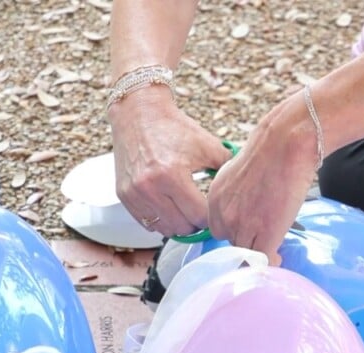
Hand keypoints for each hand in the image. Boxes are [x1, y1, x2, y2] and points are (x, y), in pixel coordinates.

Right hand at [108, 87, 231, 236]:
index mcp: (173, 175)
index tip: (214, 211)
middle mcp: (150, 187)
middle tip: (200, 211)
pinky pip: (146, 222)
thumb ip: (226, 170)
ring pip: (164, 229)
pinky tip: (168, 207)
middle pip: (183, 227)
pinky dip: (160, 220)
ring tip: (185, 210)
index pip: (199, 215)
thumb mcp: (208, 145)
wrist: (139, 114)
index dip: (211, 216)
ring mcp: (134, 193)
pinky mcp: (124, 195)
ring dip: (178, 224)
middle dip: (195, 222)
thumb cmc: (175, 128)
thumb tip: (239, 193)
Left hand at [207, 95, 317, 264]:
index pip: (219, 229)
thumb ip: (234, 196)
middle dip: (249, 241)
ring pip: (247, 254)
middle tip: (266, 236)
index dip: (237, 231)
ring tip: (274, 249)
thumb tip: (246, 210)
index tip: (251, 231)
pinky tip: (279, 258)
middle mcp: (224, 214)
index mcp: (214, 200)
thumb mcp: (236, 174)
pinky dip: (271, 263)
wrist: (286, 144)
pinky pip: (263, 260)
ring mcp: (243, 225)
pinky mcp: (265, 233)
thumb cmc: (270, 153)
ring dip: (260, 253)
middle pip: (231, 243)